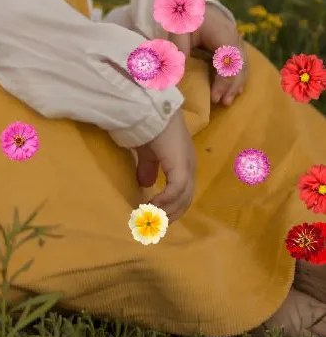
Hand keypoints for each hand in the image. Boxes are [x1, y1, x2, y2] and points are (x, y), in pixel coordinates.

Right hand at [134, 109, 195, 223]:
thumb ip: (149, 167)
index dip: (172, 206)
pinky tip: (152, 205)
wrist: (152, 110)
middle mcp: (190, 166)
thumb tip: (146, 184)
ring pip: (183, 198)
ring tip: (151, 217)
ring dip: (167, 211)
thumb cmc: (150, 127)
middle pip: (186, 199)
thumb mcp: (148, 152)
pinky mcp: (180, 166)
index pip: (184, 192)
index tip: (157, 217)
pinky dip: (165, 201)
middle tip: (154, 225)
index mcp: (184, 163)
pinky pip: (176, 191)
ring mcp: (187, 166)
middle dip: (171, 214)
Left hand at [170, 3, 247, 106]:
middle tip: (222, 103)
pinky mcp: (234, 44)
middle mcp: (233, 36)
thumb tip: (179, 73)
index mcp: (222, 32)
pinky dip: (238, 77)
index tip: (213, 97)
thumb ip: (178, 48)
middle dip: (232, 86)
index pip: (228, 60)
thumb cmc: (185, 15)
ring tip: (227, 101)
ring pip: (243, 65)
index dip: (224, 81)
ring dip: (236, 84)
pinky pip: (241, 63)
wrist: (191, 3)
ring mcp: (236, 39)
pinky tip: (234, 90)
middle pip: (239, 65)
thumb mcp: (178, 28)